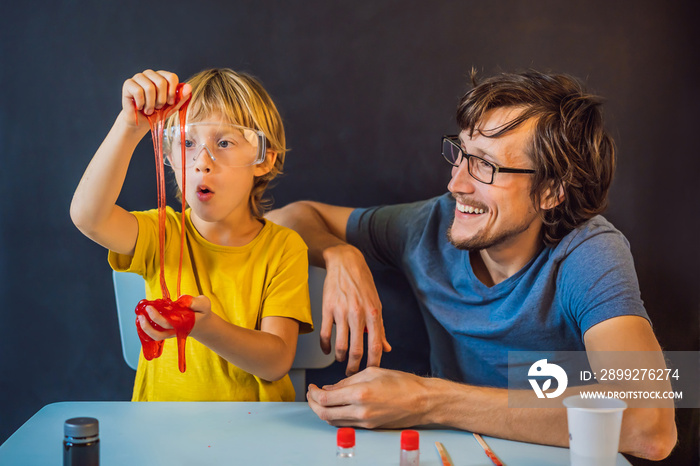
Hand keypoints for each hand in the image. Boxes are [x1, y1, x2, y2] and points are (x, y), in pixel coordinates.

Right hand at [121, 69, 191, 127]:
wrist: (142, 122)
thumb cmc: (157, 113)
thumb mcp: (172, 106)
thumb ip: (181, 97)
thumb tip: (189, 87)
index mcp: (162, 76)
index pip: (171, 77)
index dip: (172, 92)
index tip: (170, 102)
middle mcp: (150, 74)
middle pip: (161, 82)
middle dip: (161, 100)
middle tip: (158, 108)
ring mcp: (138, 77)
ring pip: (149, 87)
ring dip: (151, 104)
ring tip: (149, 109)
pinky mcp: (128, 83)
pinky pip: (138, 91)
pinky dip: (141, 103)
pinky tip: (140, 107)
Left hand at [138, 295, 211, 340]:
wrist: (202, 324)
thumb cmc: (201, 312)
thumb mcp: (204, 303)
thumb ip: (196, 301)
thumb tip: (181, 300)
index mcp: (185, 324)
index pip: (170, 323)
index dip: (157, 317)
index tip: (150, 307)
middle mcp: (177, 331)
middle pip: (160, 332)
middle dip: (149, 322)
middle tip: (145, 309)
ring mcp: (171, 333)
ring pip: (157, 336)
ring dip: (146, 329)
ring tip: (139, 317)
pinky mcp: (167, 332)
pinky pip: (155, 334)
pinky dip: (146, 328)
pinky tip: (142, 318)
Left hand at [307, 367, 430, 428]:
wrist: (422, 401)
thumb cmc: (402, 383)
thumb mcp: (372, 373)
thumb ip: (348, 381)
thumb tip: (330, 387)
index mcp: (360, 394)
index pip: (326, 398)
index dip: (314, 394)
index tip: (311, 387)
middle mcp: (360, 411)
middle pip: (325, 414)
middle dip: (313, 405)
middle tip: (311, 395)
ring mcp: (365, 422)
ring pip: (333, 421)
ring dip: (323, 412)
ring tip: (320, 400)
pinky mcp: (369, 427)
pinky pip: (345, 424)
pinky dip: (336, 416)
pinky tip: (336, 407)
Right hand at [322, 245, 390, 375]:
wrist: (346, 263)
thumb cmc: (363, 284)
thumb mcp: (377, 304)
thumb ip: (380, 328)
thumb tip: (387, 348)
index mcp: (373, 313)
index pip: (375, 345)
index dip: (373, 363)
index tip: (370, 372)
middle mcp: (358, 314)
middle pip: (356, 350)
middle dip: (353, 366)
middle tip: (352, 373)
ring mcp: (341, 312)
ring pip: (340, 345)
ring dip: (340, 358)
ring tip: (341, 361)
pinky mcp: (327, 309)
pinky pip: (325, 334)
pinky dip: (326, 347)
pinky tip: (328, 350)